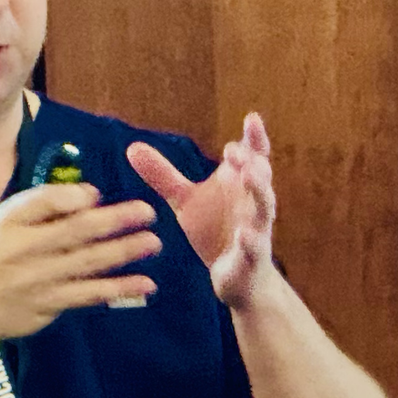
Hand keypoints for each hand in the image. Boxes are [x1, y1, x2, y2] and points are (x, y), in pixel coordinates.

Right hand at [0, 183, 159, 347]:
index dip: (73, 199)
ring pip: (87, 265)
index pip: (42, 204)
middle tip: (148, 212)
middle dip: (114, 222)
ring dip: (123, 253)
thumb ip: (42, 203)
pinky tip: (144, 285)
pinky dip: (117, 289)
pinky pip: (88, 295)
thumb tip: (90, 195)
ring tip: (153, 243)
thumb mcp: (1, 221)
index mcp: (10, 225)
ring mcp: (38, 283)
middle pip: (75, 233)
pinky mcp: (49, 307)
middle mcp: (24, 253)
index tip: (99, 194)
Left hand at [126, 112, 276, 309]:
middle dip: (251, 161)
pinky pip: (255, 247)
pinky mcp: (252, 259)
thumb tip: (132, 147)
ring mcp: (256, 230)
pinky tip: (244, 233)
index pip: (253, 154)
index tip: (251, 118)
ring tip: (250, 174)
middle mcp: (252, 202)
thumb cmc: (216, 231)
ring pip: (264, 207)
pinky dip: (251, 240)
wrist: (236, 279)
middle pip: (260, 175)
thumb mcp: (185, 201)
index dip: (254, 137)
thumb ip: (163, 176)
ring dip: (259, 190)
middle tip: (235, 150)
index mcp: (240, 184)